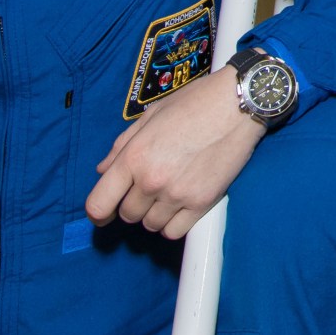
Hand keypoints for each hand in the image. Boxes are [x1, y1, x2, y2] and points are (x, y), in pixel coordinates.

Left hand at [85, 67, 264, 238]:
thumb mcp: (151, 115)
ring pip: (150, 225)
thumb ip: (122, 145)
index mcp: (134, 157)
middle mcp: (152, 180)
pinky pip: (175, 232)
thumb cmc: (194, 102)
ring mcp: (177, 194)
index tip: (103, 214)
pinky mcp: (202, 203)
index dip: (97, 213)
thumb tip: (103, 171)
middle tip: (147, 187)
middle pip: (127, 215)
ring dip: (153, 214)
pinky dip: (173, 224)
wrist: (238, 104)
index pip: (99, 204)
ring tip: (167, 193)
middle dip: (132, 204)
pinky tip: (179, 206)